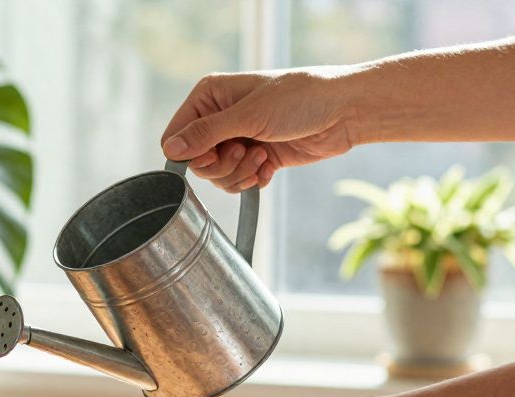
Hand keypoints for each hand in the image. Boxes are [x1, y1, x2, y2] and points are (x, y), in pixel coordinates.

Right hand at [161, 68, 359, 190]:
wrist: (344, 112)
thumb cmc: (300, 99)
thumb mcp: (248, 116)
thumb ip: (206, 134)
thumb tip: (170, 148)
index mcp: (209, 97)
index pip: (175, 135)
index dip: (189, 154)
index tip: (211, 156)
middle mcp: (219, 117)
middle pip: (196, 161)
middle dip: (220, 165)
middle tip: (244, 152)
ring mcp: (237, 138)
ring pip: (216, 175)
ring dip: (239, 173)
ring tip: (262, 157)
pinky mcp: (255, 157)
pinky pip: (237, 182)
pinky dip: (252, 180)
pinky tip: (270, 167)